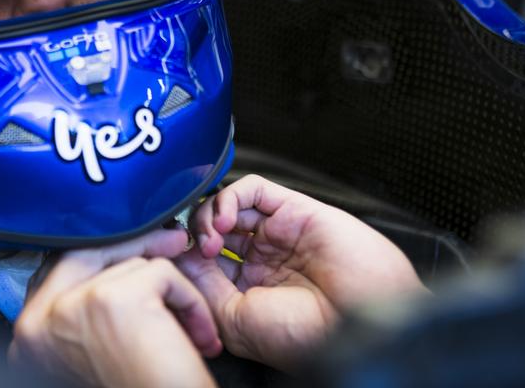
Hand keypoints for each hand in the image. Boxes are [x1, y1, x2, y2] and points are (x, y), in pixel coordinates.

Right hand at [11, 229, 220, 387]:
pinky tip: (199, 335)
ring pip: (130, 264)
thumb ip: (82, 303)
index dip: (101, 259)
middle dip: (133, 247)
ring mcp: (72, 305)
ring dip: (171, 293)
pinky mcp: (110, 299)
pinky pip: (161, 272)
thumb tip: (106, 252)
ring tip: (191, 331)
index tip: (135, 252)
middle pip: (84, 254)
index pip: (56, 270)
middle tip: (171, 244)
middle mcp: (39, 321)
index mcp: (29, 336)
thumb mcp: (92, 347)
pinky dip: (190, 300)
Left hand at [177, 175, 424, 371]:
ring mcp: (278, 233)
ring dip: (206, 216)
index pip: (201, 258)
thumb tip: (176, 255)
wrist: (358, 324)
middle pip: (211, 228)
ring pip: (227, 205)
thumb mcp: (235, 320)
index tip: (167, 259)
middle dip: (191, 233)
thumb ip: (204, 284)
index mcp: (248, 289)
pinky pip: (252, 189)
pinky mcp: (295, 209)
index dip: (181, 254)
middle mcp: (262, 259)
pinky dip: (229, 198)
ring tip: (209, 240)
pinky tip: (224, 221)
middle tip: (185, 247)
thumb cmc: (305, 336)